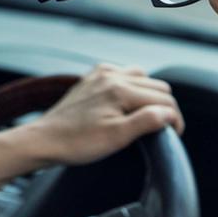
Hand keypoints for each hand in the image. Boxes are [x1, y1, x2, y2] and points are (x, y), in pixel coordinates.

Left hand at [0, 65, 184, 184]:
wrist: (42, 141)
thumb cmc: (77, 143)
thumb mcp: (117, 137)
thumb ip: (147, 121)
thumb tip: (169, 113)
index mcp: (121, 90)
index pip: (164, 100)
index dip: (174, 119)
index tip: (174, 135)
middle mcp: (112, 76)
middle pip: (157, 87)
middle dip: (164, 107)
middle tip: (162, 128)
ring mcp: (100, 75)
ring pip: (142, 77)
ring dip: (149, 95)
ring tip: (146, 115)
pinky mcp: (91, 79)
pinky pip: (122, 74)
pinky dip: (131, 86)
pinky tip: (125, 102)